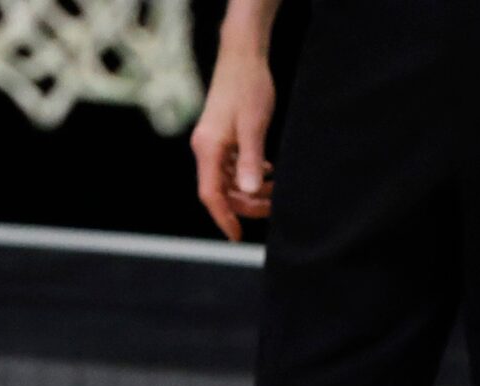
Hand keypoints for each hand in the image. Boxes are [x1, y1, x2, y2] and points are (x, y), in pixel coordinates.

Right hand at [190, 44, 275, 239]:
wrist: (242, 56)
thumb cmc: (248, 87)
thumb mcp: (253, 125)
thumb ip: (251, 160)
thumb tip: (249, 192)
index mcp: (208, 150)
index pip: (211, 195)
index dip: (224, 218)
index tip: (237, 235)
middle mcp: (205, 150)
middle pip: (221, 190)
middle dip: (245, 203)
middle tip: (273, 207)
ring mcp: (212, 144)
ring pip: (227, 179)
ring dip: (248, 189)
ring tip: (274, 190)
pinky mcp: (221, 137)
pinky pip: (231, 166)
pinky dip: (247, 174)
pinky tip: (265, 173)